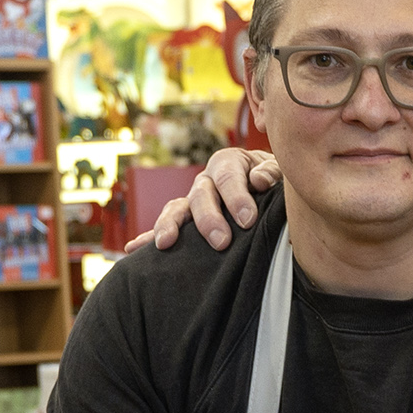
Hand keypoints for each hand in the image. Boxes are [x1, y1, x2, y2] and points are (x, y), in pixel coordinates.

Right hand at [127, 148, 282, 252]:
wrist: (271, 190)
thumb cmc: (277, 182)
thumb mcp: (280, 172)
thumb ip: (272, 173)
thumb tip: (260, 181)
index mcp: (229, 163)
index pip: (228, 177)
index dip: (236, 198)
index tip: (247, 221)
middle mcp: (207, 180)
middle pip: (200, 195)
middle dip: (208, 219)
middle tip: (221, 242)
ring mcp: (193, 201)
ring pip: (177, 209)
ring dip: (171, 226)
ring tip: (165, 243)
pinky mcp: (186, 221)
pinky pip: (166, 227)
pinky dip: (149, 238)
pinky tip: (133, 249)